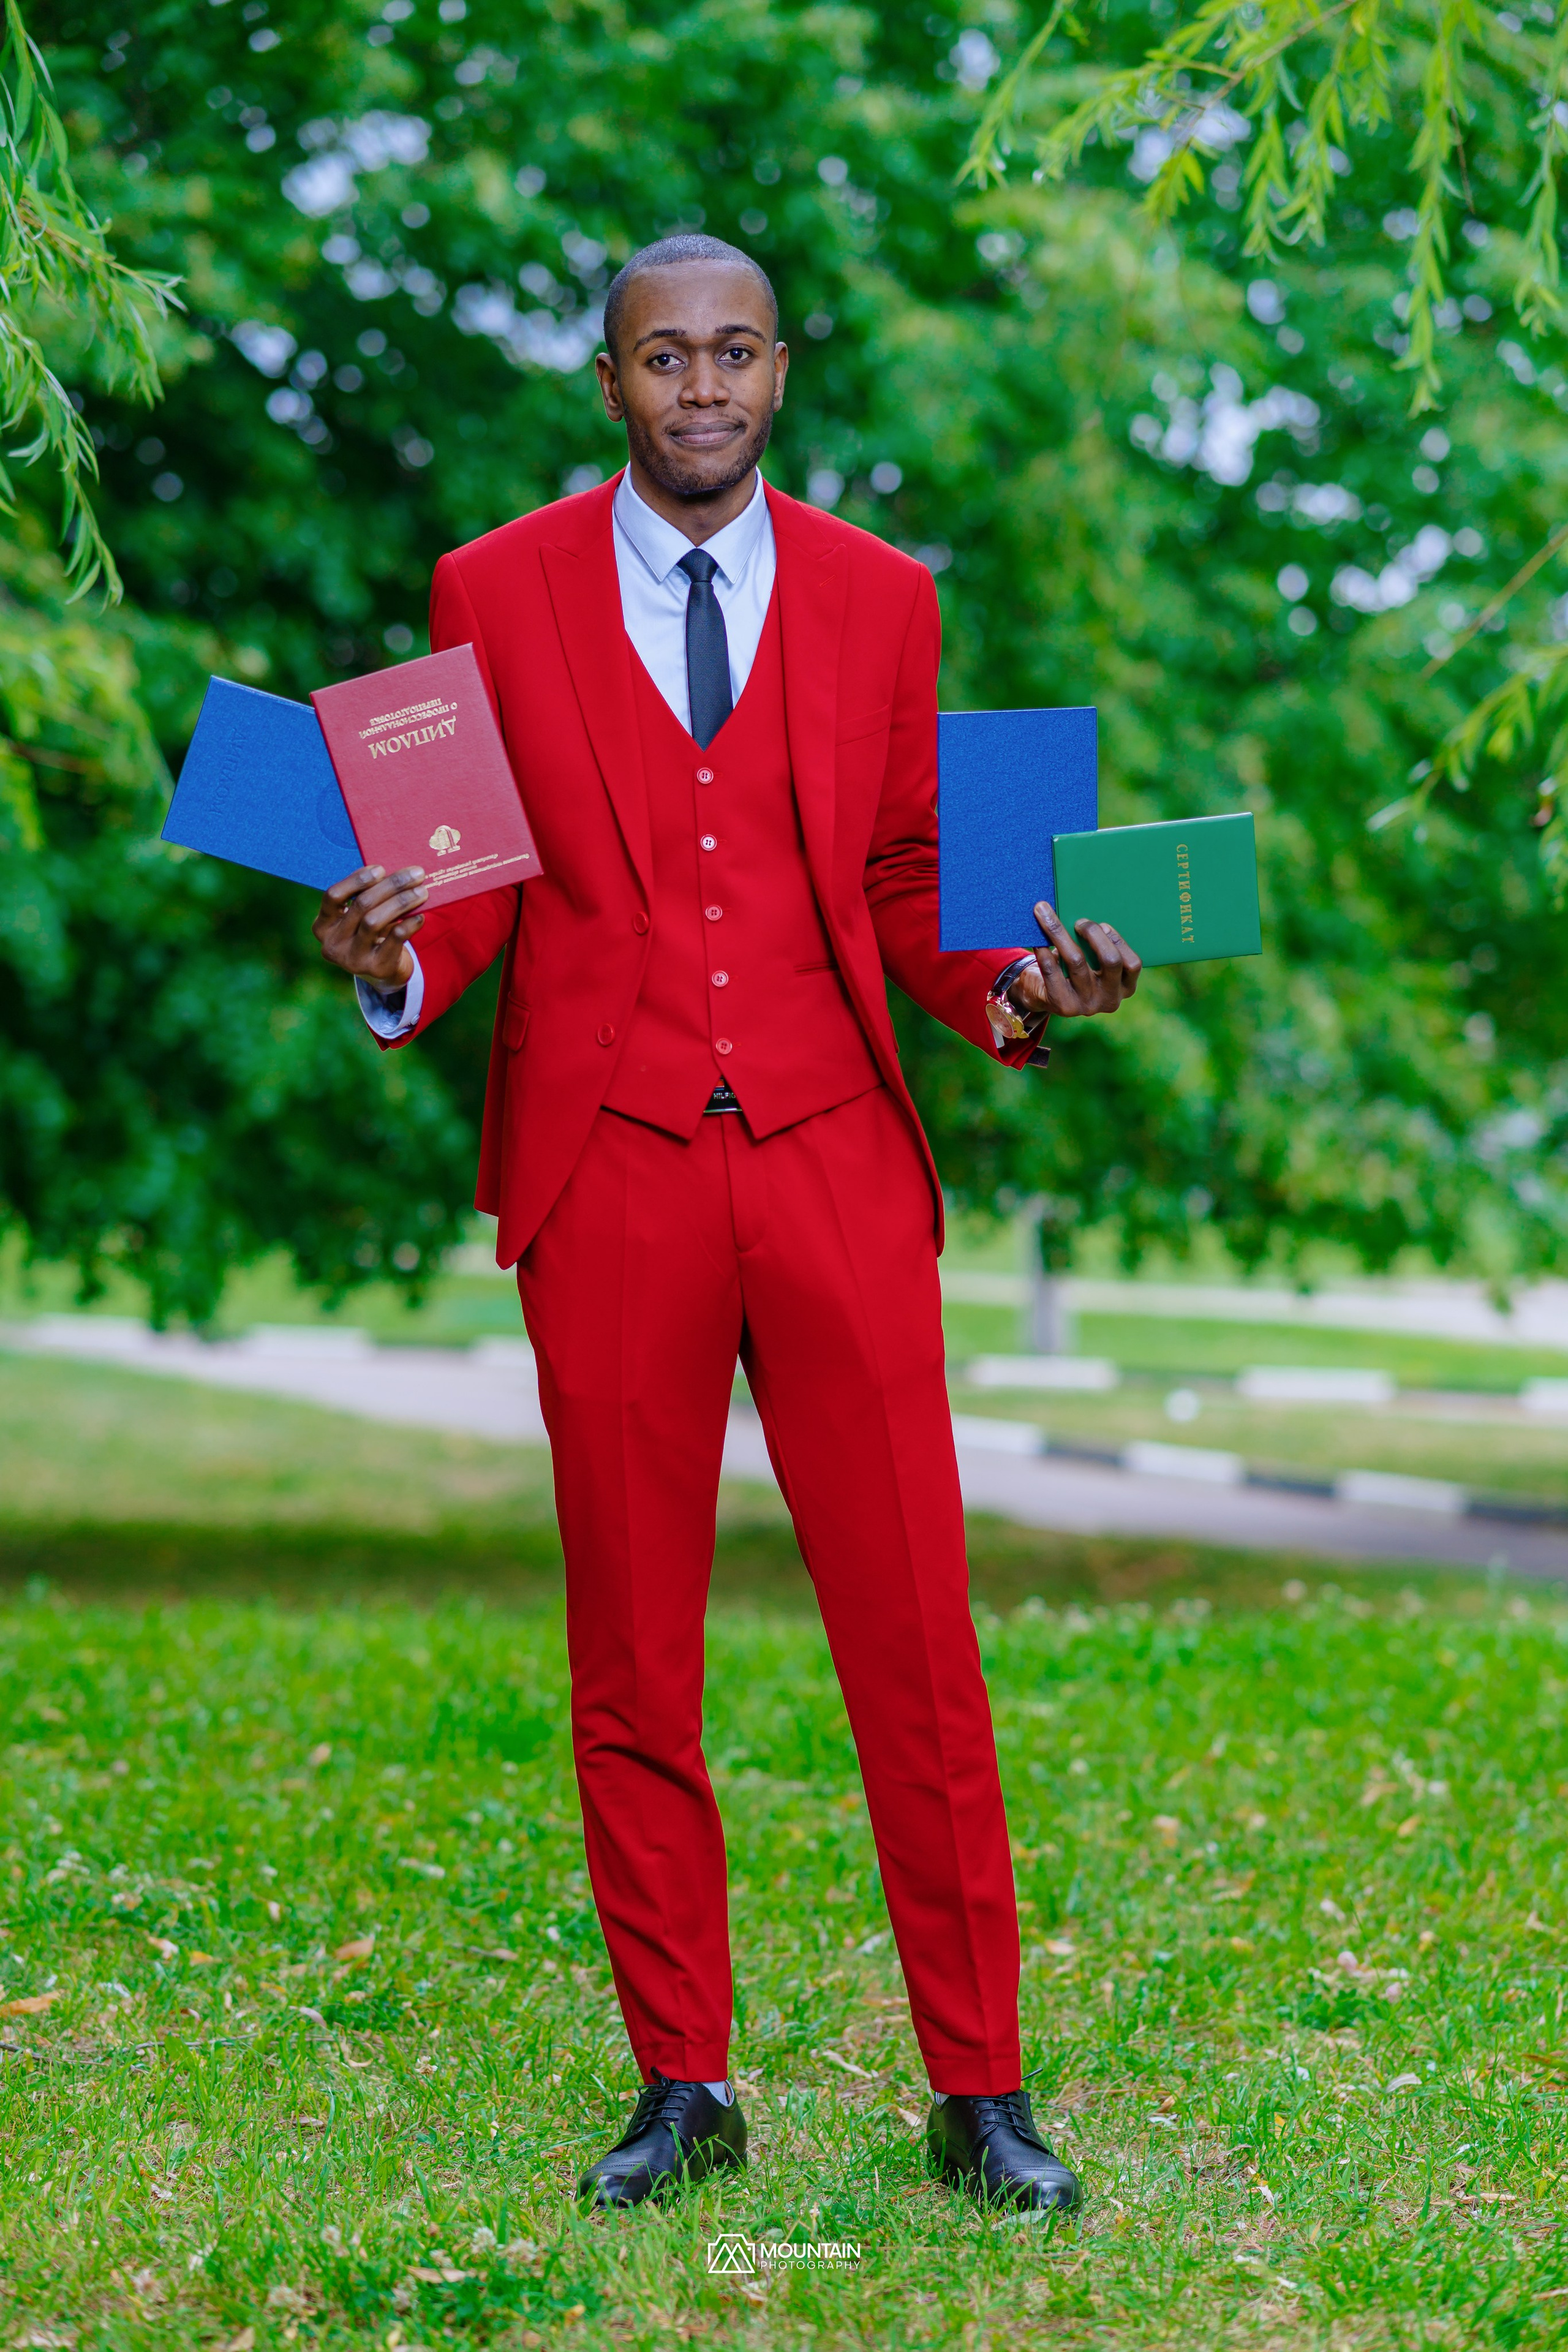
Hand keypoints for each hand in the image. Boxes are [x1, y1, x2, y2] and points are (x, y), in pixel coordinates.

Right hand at [313, 863, 427, 992]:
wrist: (383, 972)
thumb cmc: (371, 935)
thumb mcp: (361, 918)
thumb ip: (369, 897)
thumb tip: (398, 873)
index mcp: (323, 926)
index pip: (333, 896)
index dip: (356, 880)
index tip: (380, 869)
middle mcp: (332, 943)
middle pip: (361, 905)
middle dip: (391, 886)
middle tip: (415, 874)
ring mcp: (352, 959)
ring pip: (374, 921)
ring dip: (401, 902)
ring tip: (421, 892)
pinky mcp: (375, 968)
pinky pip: (393, 940)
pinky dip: (409, 925)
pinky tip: (420, 916)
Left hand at [1010, 899, 1141, 1021]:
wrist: (1045, 996)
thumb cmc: (1075, 970)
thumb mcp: (1094, 962)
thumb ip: (1098, 946)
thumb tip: (1086, 914)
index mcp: (1125, 987)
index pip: (1133, 964)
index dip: (1118, 940)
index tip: (1102, 924)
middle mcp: (1110, 1000)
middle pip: (1110, 960)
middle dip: (1095, 934)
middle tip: (1079, 921)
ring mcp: (1087, 1005)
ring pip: (1076, 961)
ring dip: (1060, 933)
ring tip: (1046, 915)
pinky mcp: (1063, 1006)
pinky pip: (1053, 971)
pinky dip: (1044, 951)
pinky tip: (1038, 938)